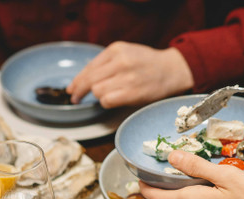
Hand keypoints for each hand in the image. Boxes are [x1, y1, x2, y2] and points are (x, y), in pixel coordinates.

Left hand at [66, 42, 192, 108]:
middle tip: (75, 98)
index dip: (77, 81)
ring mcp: (127, 77)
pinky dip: (106, 103)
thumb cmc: (147, 64)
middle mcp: (121, 62)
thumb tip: (81, 80)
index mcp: (116, 50)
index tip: (71, 89)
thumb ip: (106, 63)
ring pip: (97, 91)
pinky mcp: (132, 93)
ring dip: (98, 96)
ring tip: (106, 95)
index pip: (89, 67)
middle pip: (89, 80)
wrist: (172, 70)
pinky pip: (107, 101)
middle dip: (80, 91)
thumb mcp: (126, 53)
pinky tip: (113, 100)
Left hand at [139, 151, 243, 198]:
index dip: (146, 186)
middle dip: (166, 188)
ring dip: (186, 195)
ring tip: (197, 179)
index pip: (157, 196)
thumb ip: (197, 166)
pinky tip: (216, 196)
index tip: (141, 177)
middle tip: (170, 172)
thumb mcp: (227, 176)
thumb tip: (173, 157)